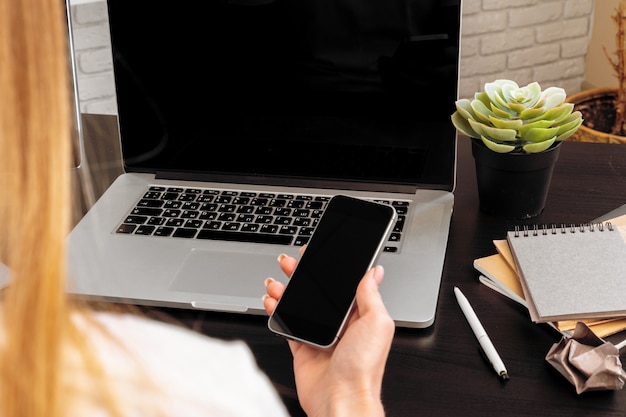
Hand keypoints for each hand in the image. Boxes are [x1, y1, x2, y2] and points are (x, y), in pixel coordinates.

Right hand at [263, 251, 393, 416]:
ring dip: (286, 290)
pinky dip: (277, 312)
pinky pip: (287, 326)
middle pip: (318, 292)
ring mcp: (320, 336)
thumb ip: (372, 295)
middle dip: (302, 275)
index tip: (316, 254)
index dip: (329, 269)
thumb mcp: (377, 323)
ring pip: (299, 305)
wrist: (341, 399)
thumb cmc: (363, 368)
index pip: (342, 285)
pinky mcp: (303, 348)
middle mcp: (340, 324)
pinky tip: (271, 301)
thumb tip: (374, 271)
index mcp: (360, 315)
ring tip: (276, 281)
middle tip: (290, 262)